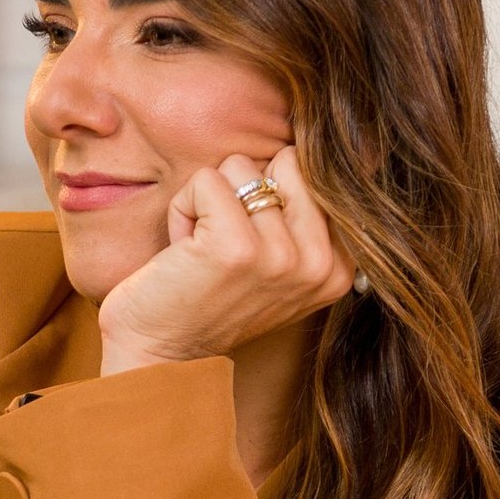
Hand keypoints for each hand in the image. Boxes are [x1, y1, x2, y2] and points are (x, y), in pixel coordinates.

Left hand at [98, 145, 354, 375]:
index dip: (269, 195)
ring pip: (242, 167)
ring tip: (202, 251)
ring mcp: (281, 257)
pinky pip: (207, 181)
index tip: (251, 249)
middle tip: (223, 245)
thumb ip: (302, 216)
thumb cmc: (208, 300)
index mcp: (339, 267)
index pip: (315, 172)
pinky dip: (183, 208)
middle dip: (242, 192)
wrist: (159, 355)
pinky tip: (183, 251)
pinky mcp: (236, 248)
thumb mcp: (276, 264)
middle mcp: (321, 264)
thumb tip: (308, 143)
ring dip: (209, 203)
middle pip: (285, 161)